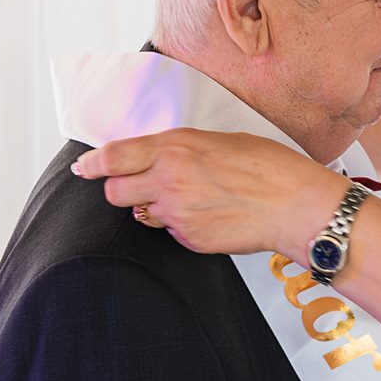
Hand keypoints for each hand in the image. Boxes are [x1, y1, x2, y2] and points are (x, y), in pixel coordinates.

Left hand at [75, 130, 350, 258]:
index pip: (115, 156)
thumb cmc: (269, 167)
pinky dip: (182, 225)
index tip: (85, 168)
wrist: (295, 205)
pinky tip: (210, 215)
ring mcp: (178, 214)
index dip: (93, 164)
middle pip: (115, 192)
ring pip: (143, 214)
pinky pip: (171, 232)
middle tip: (139, 186)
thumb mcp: (220, 141)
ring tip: (189, 199)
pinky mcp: (190, 239)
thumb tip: (161, 157)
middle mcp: (169, 180)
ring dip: (154, 207)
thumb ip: (182, 149)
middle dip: (122, 189)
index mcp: (176, 147)